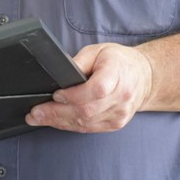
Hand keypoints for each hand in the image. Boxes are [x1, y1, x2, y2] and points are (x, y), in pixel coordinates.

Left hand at [26, 42, 152, 132]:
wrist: (144, 77)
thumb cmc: (119, 61)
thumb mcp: (98, 51)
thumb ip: (79, 62)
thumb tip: (58, 73)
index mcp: (117, 74)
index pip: (97, 90)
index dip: (74, 95)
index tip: (56, 94)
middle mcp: (121, 98)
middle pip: (87, 110)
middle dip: (57, 112)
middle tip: (35, 112)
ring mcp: (119, 114)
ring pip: (86, 123)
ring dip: (58, 122)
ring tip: (38, 118)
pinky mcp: (115, 124)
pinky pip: (89, 128)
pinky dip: (69, 126)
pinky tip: (54, 122)